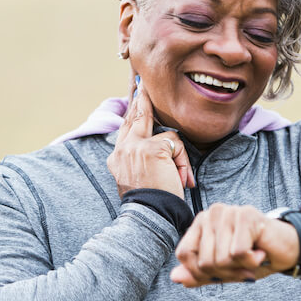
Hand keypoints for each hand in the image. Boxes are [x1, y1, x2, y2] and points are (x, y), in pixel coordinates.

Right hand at [106, 77, 194, 198]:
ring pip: (166, 136)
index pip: (125, 128)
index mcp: (117, 158)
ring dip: (178, 156)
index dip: (132, 113)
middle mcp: (123, 149)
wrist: (149, 215)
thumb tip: (162, 143)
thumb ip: (142, 158)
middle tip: (143, 84)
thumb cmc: (150, 202)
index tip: (136, 97)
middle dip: (143, 100)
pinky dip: (183, 162)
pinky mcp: (152, 148)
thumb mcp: (138, 178)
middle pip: (136, 117)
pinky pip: (177, 145)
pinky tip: (181, 179)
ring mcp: (136, 147)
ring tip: (180, 178)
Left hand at [170, 203, 299, 286]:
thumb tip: (174, 277)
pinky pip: (238, 253)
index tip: (222, 271)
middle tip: (243, 265)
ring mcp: (229, 211)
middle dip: (225, 273)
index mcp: (201, 222)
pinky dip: (251, 262)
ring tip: (253, 257)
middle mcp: (212, 212)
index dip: (200, 272)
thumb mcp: (223, 270)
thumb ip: (198, 273)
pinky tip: (260, 252)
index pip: (184, 254)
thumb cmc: (253, 257)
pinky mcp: (246, 215)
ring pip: (220, 259)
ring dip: (240, 268)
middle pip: (204, 261)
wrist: (287, 250)